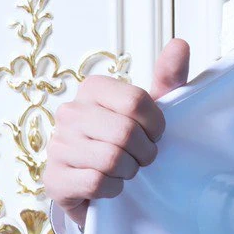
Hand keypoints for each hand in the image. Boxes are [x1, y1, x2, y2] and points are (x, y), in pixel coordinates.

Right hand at [43, 37, 190, 230]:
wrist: (105, 184)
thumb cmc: (130, 142)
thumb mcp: (154, 109)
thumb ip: (169, 78)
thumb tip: (179, 44)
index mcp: (92, 89)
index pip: (135, 101)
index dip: (156, 125)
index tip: (156, 134)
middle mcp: (69, 113)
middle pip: (125, 133)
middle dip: (144, 152)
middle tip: (142, 157)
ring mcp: (57, 145)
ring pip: (111, 160)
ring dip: (129, 172)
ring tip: (125, 170)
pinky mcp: (54, 179)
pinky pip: (96, 183)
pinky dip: (113, 190)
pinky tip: (109, 185)